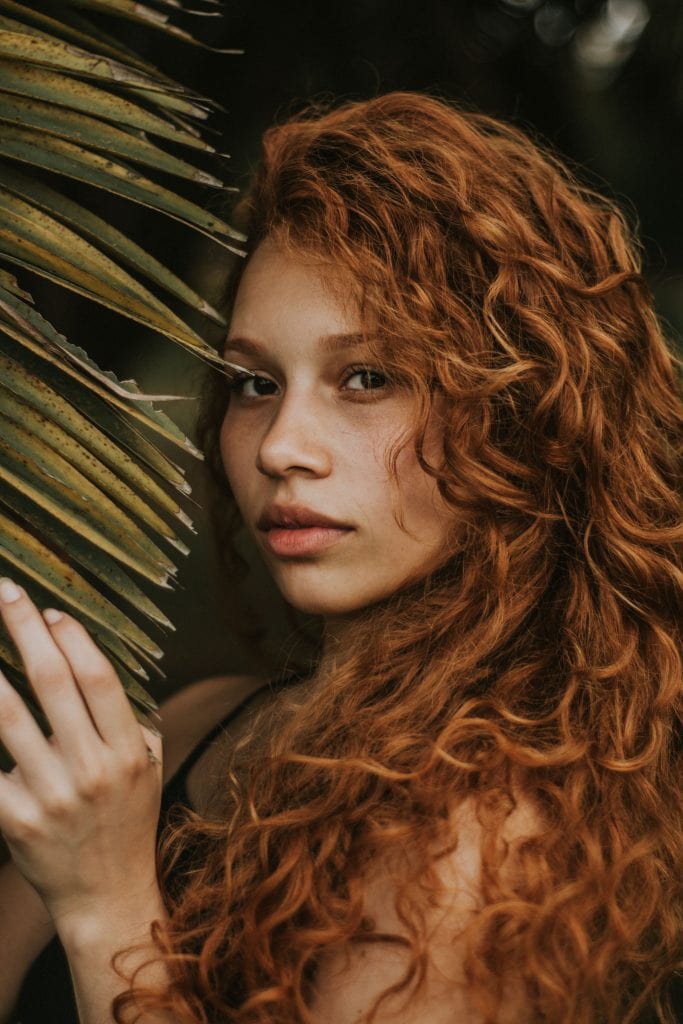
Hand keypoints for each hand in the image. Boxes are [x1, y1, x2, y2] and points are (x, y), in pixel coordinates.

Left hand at [0, 578, 162, 934]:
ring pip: (8, 716)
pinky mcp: (14, 820)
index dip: (73, 638)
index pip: (98, 678)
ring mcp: (51, 796)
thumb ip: (132, 717)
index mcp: (128, 750)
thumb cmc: (128, 821)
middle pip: (52, 682)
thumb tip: (94, 661)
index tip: (52, 610)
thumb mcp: (150, 766)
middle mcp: (92, 769)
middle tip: (6, 592)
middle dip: (24, 628)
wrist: (107, 895)